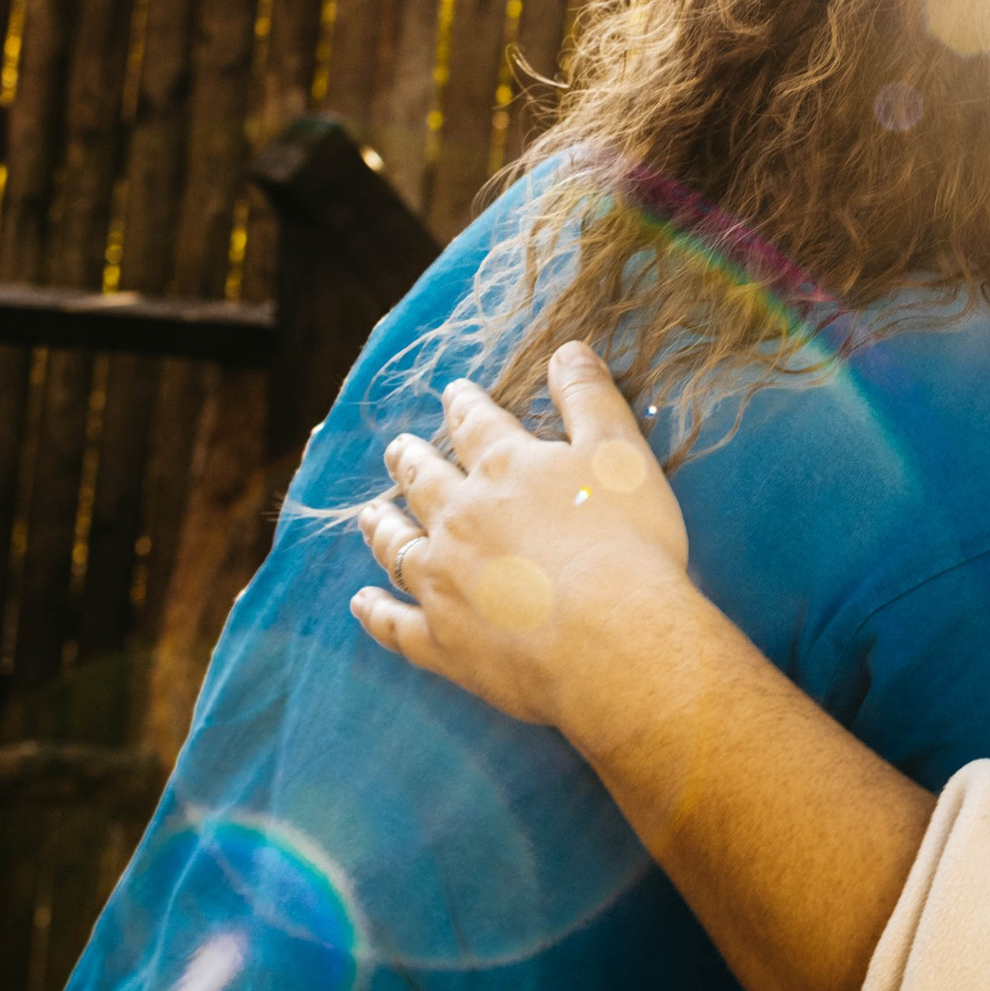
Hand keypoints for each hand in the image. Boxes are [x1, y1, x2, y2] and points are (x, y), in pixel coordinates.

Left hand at [350, 345, 701, 741]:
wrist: (612, 641)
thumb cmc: (627, 544)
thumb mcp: (621, 453)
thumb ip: (590, 398)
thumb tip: (567, 349)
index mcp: (503, 468)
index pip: (475, 424)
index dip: (464, 406)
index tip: (453, 394)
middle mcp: (459, 518)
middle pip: (424, 481)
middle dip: (411, 460)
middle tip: (398, 449)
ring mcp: (443, 582)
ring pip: (398, 546)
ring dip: (383, 526)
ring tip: (373, 514)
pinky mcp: (442, 641)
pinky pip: (395, 624)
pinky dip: (375, 612)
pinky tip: (362, 602)